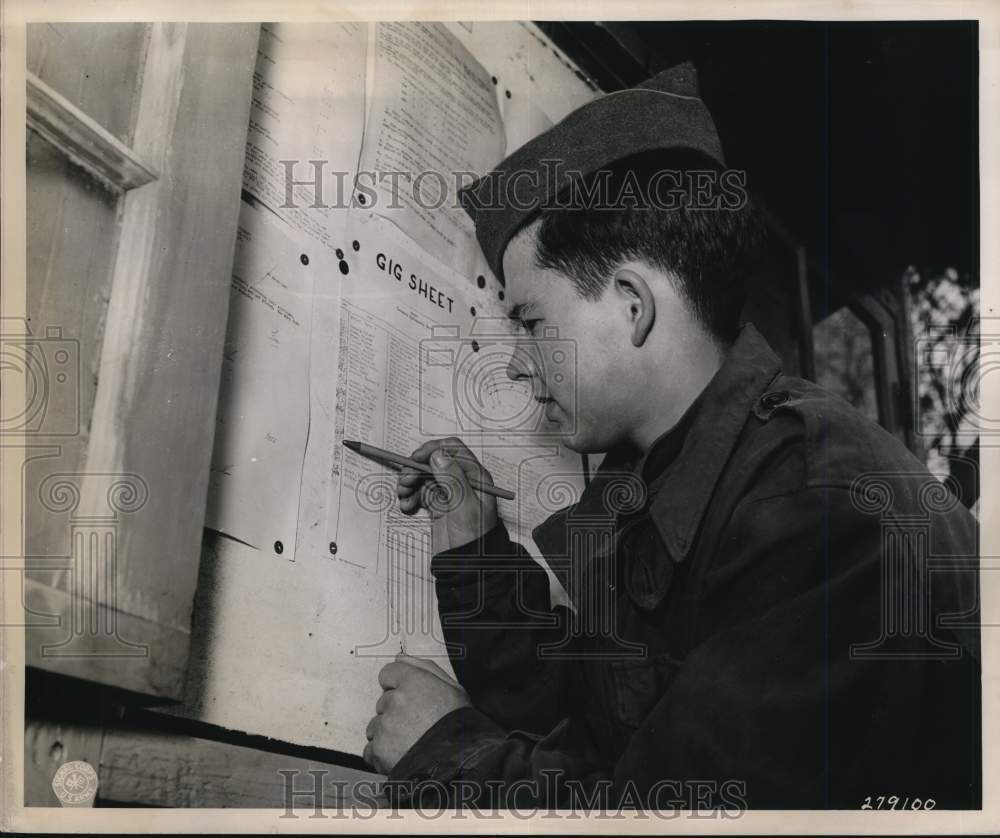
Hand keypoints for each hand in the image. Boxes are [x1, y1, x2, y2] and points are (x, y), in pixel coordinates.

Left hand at [363, 654, 470, 773]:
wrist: (459, 763)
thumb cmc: (459, 725)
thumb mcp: (452, 688)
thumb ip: (424, 667)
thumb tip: (400, 657)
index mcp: (413, 681)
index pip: (387, 674)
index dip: (398, 685)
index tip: (409, 697)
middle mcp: (395, 700)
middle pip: (383, 702)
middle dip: (395, 711)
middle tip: (417, 724)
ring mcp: (385, 726)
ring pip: (376, 725)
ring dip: (387, 733)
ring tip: (411, 742)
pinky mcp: (379, 750)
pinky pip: (371, 750)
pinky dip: (382, 754)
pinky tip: (401, 755)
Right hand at [396, 437, 498, 553]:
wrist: (468, 565)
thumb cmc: (474, 537)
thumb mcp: (465, 506)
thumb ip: (453, 479)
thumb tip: (438, 455)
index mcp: (474, 476)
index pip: (453, 450)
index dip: (433, 450)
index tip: (416, 458)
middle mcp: (461, 481)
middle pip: (434, 462)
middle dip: (416, 468)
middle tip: (404, 480)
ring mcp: (448, 493)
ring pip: (424, 476)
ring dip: (410, 482)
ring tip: (403, 495)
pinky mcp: (437, 505)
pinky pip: (420, 492)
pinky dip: (410, 496)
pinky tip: (407, 505)